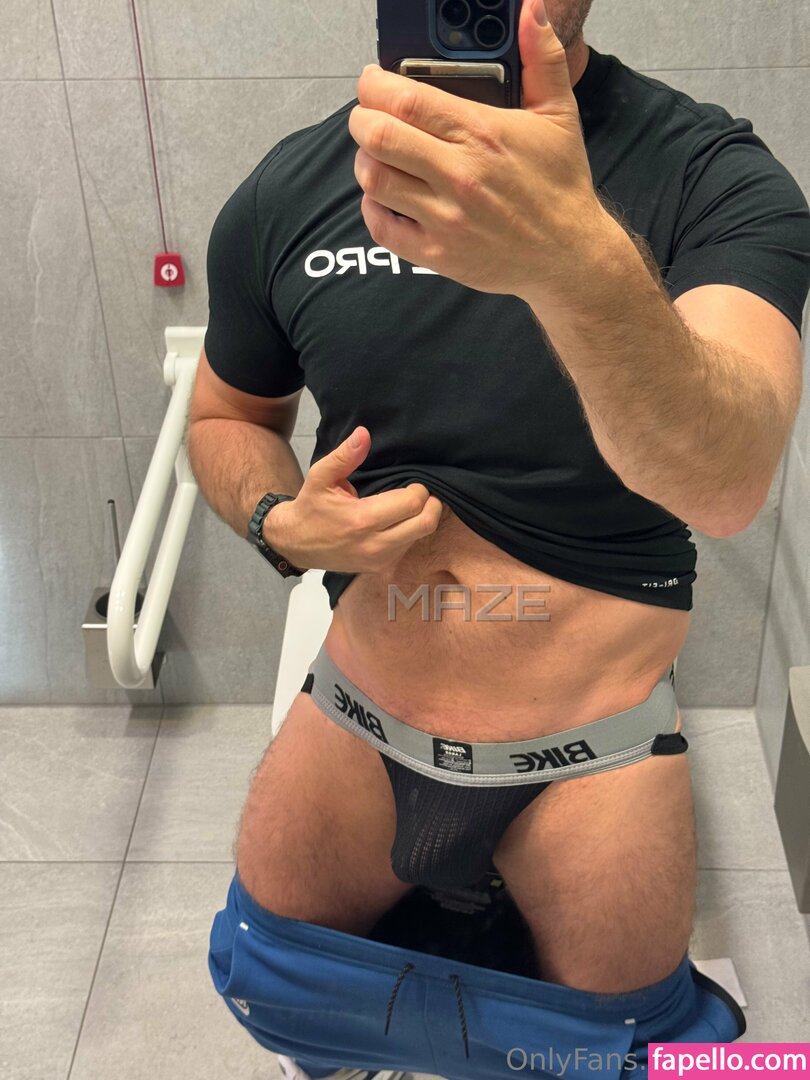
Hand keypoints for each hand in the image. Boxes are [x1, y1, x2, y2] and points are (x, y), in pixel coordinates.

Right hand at [262, 426, 443, 573]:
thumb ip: (345, 455)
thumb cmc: (311, 506)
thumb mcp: (321, 476)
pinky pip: (408, 547)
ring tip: (408, 505)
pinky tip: (398, 520)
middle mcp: (375, 544)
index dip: (418, 490)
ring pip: (421, 536)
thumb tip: (364, 433)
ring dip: (421, 518)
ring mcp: (378, 560)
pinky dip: (411, 531)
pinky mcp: (379, 567)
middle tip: (420, 493)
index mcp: (362, 519)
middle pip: (425, 524)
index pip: (412, 504)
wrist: (296, 543)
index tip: (411, 483)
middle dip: (430, 505)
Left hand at [347, 0, 603, 303]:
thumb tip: (533, 10)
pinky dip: (372, 207)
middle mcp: (459, 176)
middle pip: (378, 136)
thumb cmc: (560, 185)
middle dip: (361, 119)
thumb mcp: (558, 115)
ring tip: (378, 155)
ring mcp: (445, 218)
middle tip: (367, 116)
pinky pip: (382, 227)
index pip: (404, 99)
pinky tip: (386, 196)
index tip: (372, 81)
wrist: (569, 255)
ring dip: (365, 161)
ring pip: (374, 180)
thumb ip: (542, 58)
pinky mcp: (437, 254)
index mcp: (481, 134)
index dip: (373, 85)